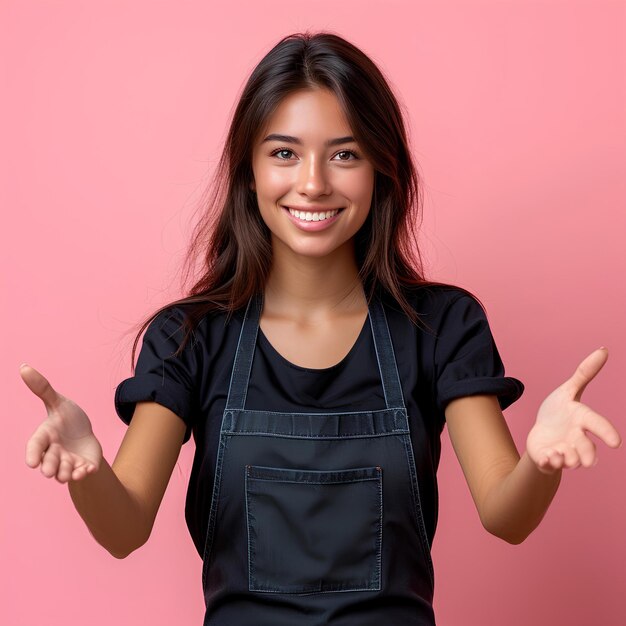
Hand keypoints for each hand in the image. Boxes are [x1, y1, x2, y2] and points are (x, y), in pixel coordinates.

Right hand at [21, 364, 102, 482]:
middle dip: (50, 467)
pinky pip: (83, 473)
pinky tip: (87, 469)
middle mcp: (53, 453)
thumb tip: (23, 367)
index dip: (32, 454)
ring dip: (67, 472)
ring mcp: (68, 462)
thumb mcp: (58, 402)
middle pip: (49, 463)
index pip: (35, 446)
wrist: (85, 436)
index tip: (31, 463)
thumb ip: (42, 389)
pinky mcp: (83, 467)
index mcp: (45, 437)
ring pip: (64, 472)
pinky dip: (84, 473)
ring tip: (74, 470)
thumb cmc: (67, 419)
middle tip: (51, 472)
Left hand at [526, 348, 620, 473]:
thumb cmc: (559, 412)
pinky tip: (547, 456)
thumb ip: (585, 373)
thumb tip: (603, 349)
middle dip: (586, 454)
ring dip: (567, 459)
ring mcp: (562, 451)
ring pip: (569, 460)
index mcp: (581, 421)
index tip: (615, 443)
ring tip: (559, 454)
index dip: (606, 433)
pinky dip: (549, 461)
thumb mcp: (568, 391)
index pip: (597, 425)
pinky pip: (549, 464)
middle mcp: (576, 440)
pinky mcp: (547, 459)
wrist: (542, 435)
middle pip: (586, 449)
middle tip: (586, 460)